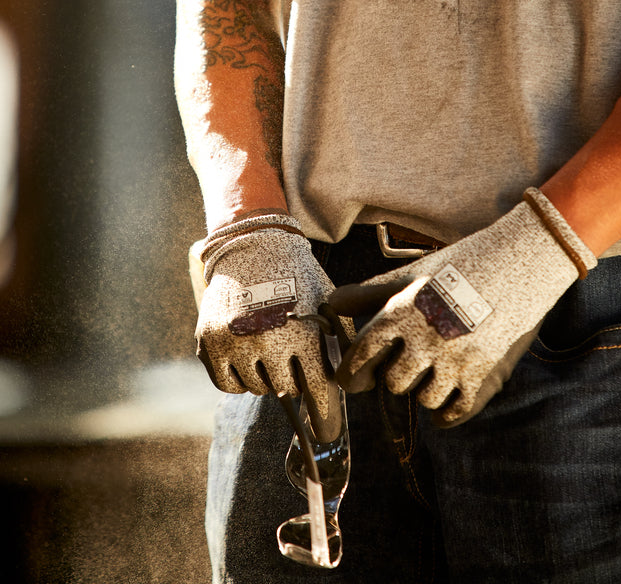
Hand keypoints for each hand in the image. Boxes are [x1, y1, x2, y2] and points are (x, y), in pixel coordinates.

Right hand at [195, 218, 350, 440]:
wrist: (253, 244)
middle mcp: (267, 340)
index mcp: (302, 332)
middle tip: (292, 360)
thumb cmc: (297, 275)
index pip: (315, 391)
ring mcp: (234, 342)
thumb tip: (355, 384)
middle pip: (285, 391)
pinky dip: (239, 378)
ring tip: (269, 347)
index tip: (327, 433)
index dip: (324, 414)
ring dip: (266, 376)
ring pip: (256, 388)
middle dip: (293, 380)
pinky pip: (227, 384)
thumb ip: (341, 342)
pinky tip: (248, 356)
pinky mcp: (209, 341)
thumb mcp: (327, 302)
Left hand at [328, 189, 596, 426]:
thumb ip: (370, 293)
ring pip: (424, 400)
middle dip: (396, 377)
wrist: (521, 262)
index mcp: (401, 314)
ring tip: (433, 374)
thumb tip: (331, 303)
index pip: (361, 357)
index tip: (354, 379)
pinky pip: (455, 414)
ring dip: (424, 391)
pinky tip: (446, 402)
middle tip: (408, 364)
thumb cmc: (461, 265)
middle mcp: (424, 341)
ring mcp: (456, 362)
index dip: (352, 373)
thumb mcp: (413, 274)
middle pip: (393, 384)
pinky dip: (447, 415)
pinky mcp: (487, 377)